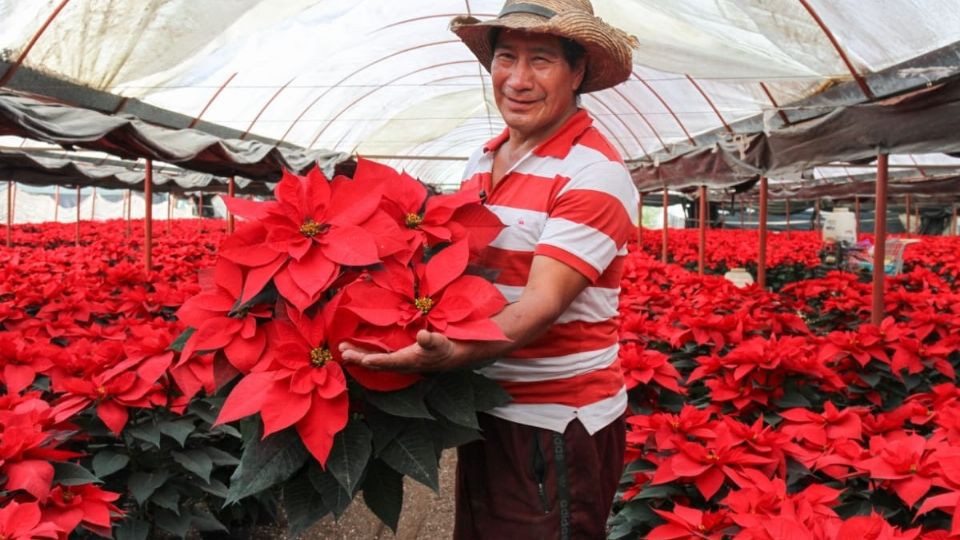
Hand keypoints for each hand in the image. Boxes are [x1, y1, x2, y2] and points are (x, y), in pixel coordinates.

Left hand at [339, 330, 460, 371]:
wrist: (452, 357)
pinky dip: (366, 354)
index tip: (363, 358)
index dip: (377, 360)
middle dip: (359, 357)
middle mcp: (400, 364)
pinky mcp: (398, 359)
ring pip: (374, 361)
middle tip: (342, 351)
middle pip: (375, 363)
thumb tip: (422, 335)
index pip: (389, 362)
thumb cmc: (445, 348)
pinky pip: (378, 358)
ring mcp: (398, 362)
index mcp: (409, 360)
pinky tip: (358, 350)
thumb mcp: (440, 342)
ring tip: (343, 349)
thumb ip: (430, 339)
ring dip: (359, 356)